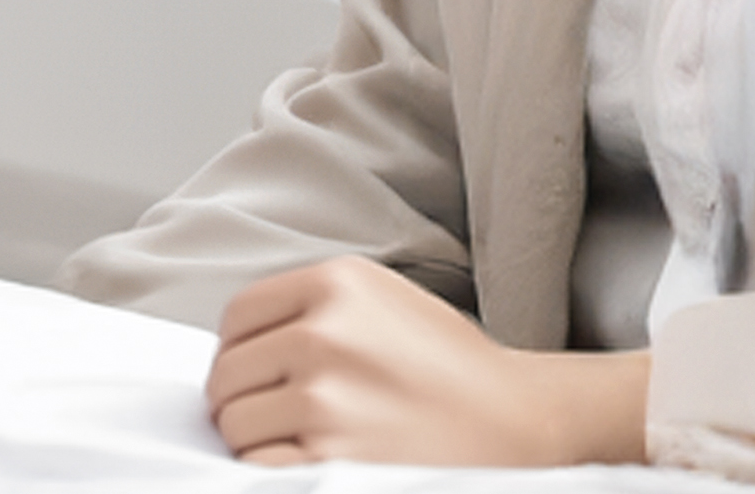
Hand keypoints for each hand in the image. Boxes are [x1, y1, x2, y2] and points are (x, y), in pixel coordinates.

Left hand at [203, 256, 643, 468]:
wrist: (526, 422)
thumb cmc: (452, 370)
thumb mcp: (383, 305)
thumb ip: (308, 312)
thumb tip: (228, 349)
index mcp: (336, 284)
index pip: (238, 319)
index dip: (243, 354)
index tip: (264, 377)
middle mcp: (326, 334)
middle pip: (229, 375)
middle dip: (249, 402)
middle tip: (294, 419)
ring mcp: (328, 398)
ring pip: (236, 424)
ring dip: (260, 442)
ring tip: (315, 442)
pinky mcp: (334, 457)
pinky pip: (259, 465)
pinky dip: (275, 471)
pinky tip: (316, 464)